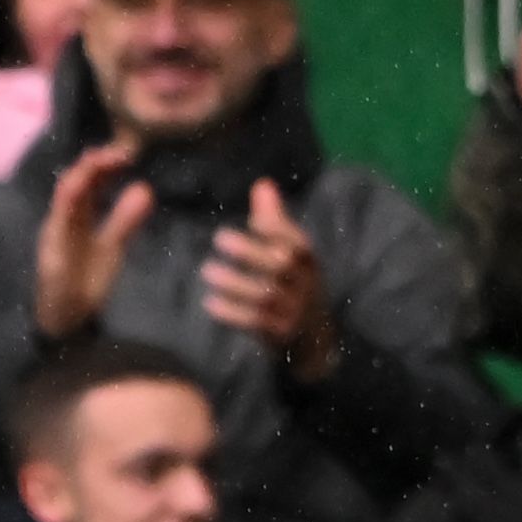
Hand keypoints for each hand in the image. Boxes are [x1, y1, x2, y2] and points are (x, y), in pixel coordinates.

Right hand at [26, 137, 153, 345]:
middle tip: (121, 151)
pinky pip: (57, 220)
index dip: (106, 164)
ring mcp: (56, 233)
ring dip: (81, 174)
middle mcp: (64, 218)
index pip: (91, 181)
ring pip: (64, 194)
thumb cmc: (84, 282)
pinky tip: (81, 184)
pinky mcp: (51, 250)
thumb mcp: (112, 247)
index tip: (128, 154)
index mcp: (79, 216)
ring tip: (101, 159)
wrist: (67, 320)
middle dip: (96, 162)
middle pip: (76, 180)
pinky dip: (67, 199)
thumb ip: (125, 220)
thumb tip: (145, 188)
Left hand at [206, 176, 335, 378]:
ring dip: (234, 283)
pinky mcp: (279, 333)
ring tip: (207, 271)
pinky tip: (210, 303)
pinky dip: (232, 313)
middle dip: (251, 251)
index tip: (253, 221)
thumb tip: (262, 183)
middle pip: (281, 266)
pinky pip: (256, 323)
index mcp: (308, 261)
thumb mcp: (291, 254)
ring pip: (265, 296)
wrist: (313, 338)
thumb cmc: (294, 284)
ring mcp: (293, 310)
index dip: (278, 230)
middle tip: (219, 238)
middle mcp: (304, 283)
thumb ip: (275, 220)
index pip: (298, 242)